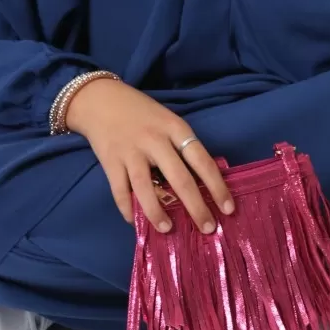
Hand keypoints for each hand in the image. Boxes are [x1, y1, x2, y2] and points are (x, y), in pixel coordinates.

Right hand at [64, 75, 235, 233]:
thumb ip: (182, 146)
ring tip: (168, 229)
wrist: (101, 99)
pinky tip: (134, 221)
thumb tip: (203, 182)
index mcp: (175, 128)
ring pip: (146, 188)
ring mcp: (131, 151)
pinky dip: (127, 208)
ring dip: (158, 212)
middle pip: (179, 178)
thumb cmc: (141, 113)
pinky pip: (120, 191)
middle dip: (196, 207)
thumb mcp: (168, 121)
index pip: (201, 160)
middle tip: (208, 228)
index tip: (228, 208)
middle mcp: (155, 140)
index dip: (217, 186)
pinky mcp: (110, 161)